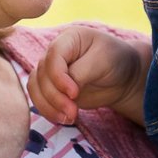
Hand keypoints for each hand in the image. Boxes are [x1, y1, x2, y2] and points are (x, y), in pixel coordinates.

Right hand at [27, 25, 148, 125]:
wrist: (122, 77)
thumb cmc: (115, 61)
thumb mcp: (103, 61)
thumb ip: (81, 73)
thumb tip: (63, 90)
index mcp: (68, 38)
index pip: (53, 56)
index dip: (59, 77)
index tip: (74, 94)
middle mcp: (55, 53)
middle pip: (42, 75)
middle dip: (55, 97)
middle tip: (73, 113)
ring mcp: (51, 70)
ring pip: (36, 88)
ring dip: (48, 106)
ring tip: (68, 119)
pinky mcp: (52, 87)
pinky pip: (39, 99)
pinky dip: (48, 110)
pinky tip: (63, 119)